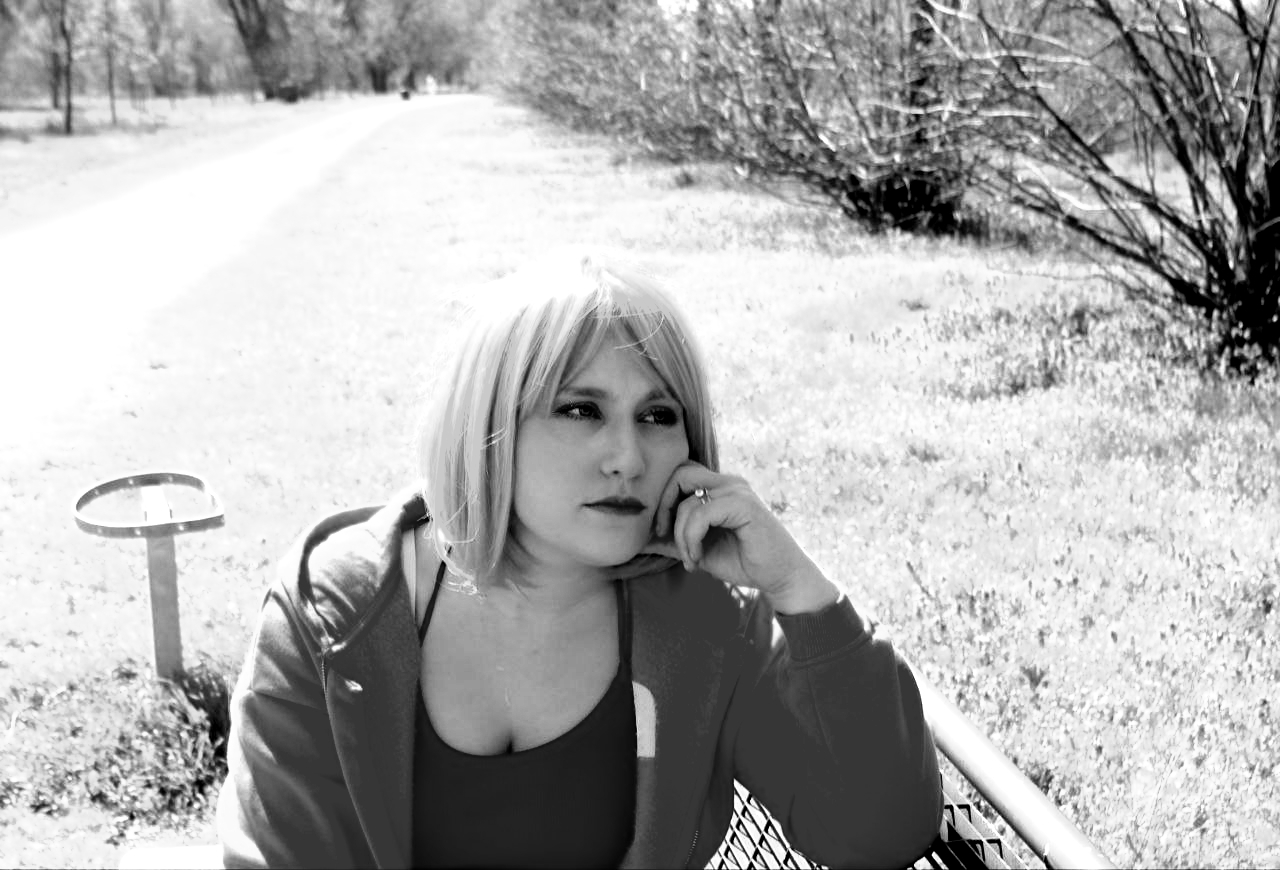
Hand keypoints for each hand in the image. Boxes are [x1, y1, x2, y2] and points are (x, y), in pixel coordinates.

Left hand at [639, 462, 839, 612]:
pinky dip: (692, 538)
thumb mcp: (698, 549)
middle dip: (664, 506)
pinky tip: (698, 558)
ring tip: (690, 558)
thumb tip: (639, 540)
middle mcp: (729, 483)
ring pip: (688, 501)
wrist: (779, 578)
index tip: (659, 531)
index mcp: (719, 488)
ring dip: (680, 535)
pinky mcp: (745, 505)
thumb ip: (673, 540)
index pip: (679, 475)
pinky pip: (702, 514)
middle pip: (679, 474)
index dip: (663, 499)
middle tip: (662, 535)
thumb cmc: (742, 561)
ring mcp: (738, 491)